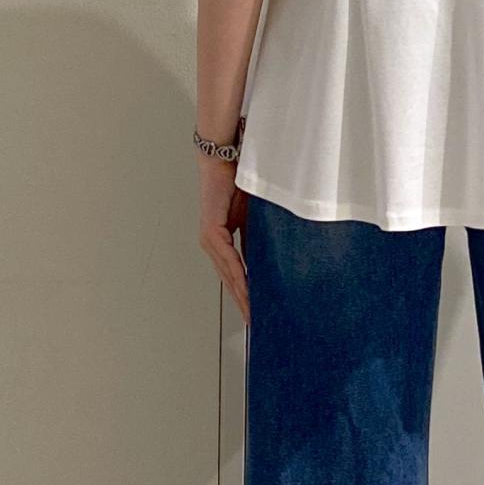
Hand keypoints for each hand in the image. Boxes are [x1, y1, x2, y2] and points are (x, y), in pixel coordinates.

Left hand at [198, 156, 249, 320]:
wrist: (226, 159)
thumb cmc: (241, 184)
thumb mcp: (256, 218)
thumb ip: (259, 238)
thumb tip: (273, 260)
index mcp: (222, 242)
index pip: (236, 275)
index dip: (246, 295)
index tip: (257, 313)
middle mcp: (212, 244)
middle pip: (230, 282)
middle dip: (244, 304)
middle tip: (257, 325)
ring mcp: (210, 239)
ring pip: (229, 275)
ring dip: (242, 296)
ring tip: (255, 315)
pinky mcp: (211, 232)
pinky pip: (229, 260)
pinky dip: (240, 277)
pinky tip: (249, 290)